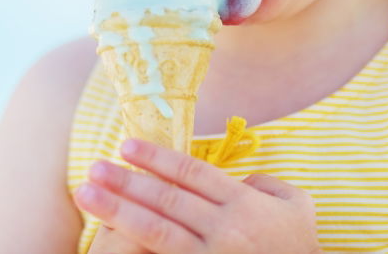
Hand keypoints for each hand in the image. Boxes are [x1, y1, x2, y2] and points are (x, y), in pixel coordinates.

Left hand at [74, 138, 321, 252]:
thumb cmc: (301, 245)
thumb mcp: (297, 204)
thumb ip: (267, 183)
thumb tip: (239, 178)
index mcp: (245, 202)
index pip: (193, 172)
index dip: (158, 157)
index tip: (127, 145)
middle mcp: (226, 227)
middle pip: (167, 198)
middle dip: (127, 181)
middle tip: (93, 166)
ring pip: (157, 230)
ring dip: (117, 210)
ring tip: (87, 194)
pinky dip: (135, 248)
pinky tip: (107, 239)